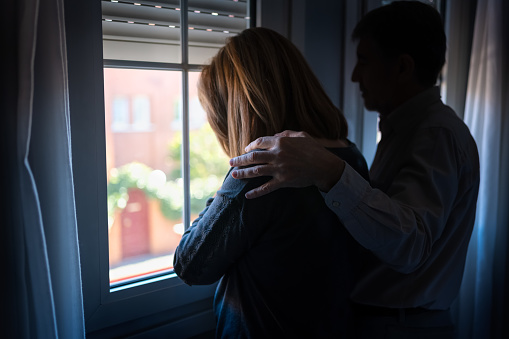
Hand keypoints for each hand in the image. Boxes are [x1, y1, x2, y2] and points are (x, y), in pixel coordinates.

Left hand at [229, 131, 344, 198]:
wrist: (325, 166)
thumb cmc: (315, 150)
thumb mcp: (302, 135)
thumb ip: (286, 134)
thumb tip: (274, 135)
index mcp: (281, 142)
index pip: (259, 143)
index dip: (250, 146)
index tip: (245, 150)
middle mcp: (277, 155)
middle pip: (253, 157)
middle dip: (240, 160)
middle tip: (231, 162)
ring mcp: (279, 169)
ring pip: (256, 171)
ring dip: (243, 173)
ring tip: (234, 175)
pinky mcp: (283, 182)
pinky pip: (266, 188)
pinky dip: (256, 192)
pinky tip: (248, 195)